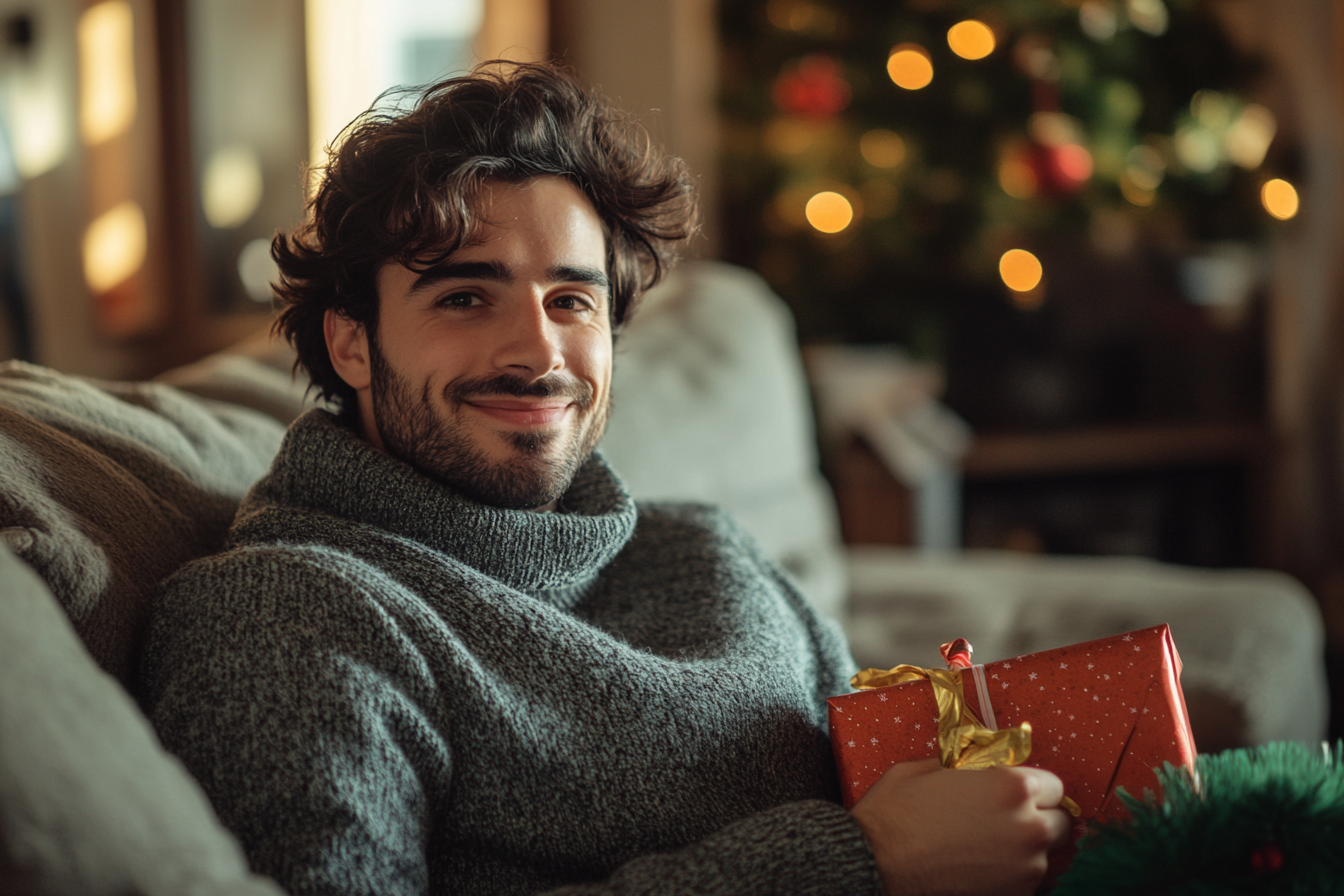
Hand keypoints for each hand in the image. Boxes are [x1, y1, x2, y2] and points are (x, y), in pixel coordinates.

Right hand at [850, 759, 1070, 895]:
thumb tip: (980, 768)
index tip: (1017, 793)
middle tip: (1009, 820)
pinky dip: (1017, 875)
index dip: (1034, 787)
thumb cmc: (895, 813)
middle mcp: (1028, 827)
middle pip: (1061, 822)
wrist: (872, 863)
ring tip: (994, 847)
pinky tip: (988, 868)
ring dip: (1030, 849)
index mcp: (1012, 787)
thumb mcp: (927, 769)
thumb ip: (967, 767)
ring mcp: (1025, 870)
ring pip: (1050, 856)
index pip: (1055, 784)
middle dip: (1040, 818)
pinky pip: (1031, 883)